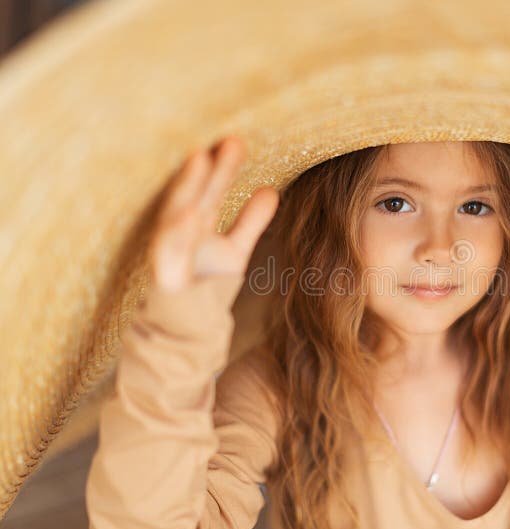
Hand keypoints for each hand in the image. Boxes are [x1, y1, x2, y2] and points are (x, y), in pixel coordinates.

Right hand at [149, 135, 279, 291]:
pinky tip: (188, 215)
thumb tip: (271, 190)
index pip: (210, 191)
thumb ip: (250, 222)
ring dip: (185, 187)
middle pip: (195, 195)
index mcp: (195, 224)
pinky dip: (175, 234)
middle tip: (227, 140)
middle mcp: (179, 233)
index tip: (236, 141)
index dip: (223, 168)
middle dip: (208, 169)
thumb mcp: (234, 250)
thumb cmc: (207, 287)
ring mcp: (167, 253)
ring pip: (175, 213)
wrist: (190, 331)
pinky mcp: (162, 277)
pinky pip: (166, 253)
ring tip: (199, 159)